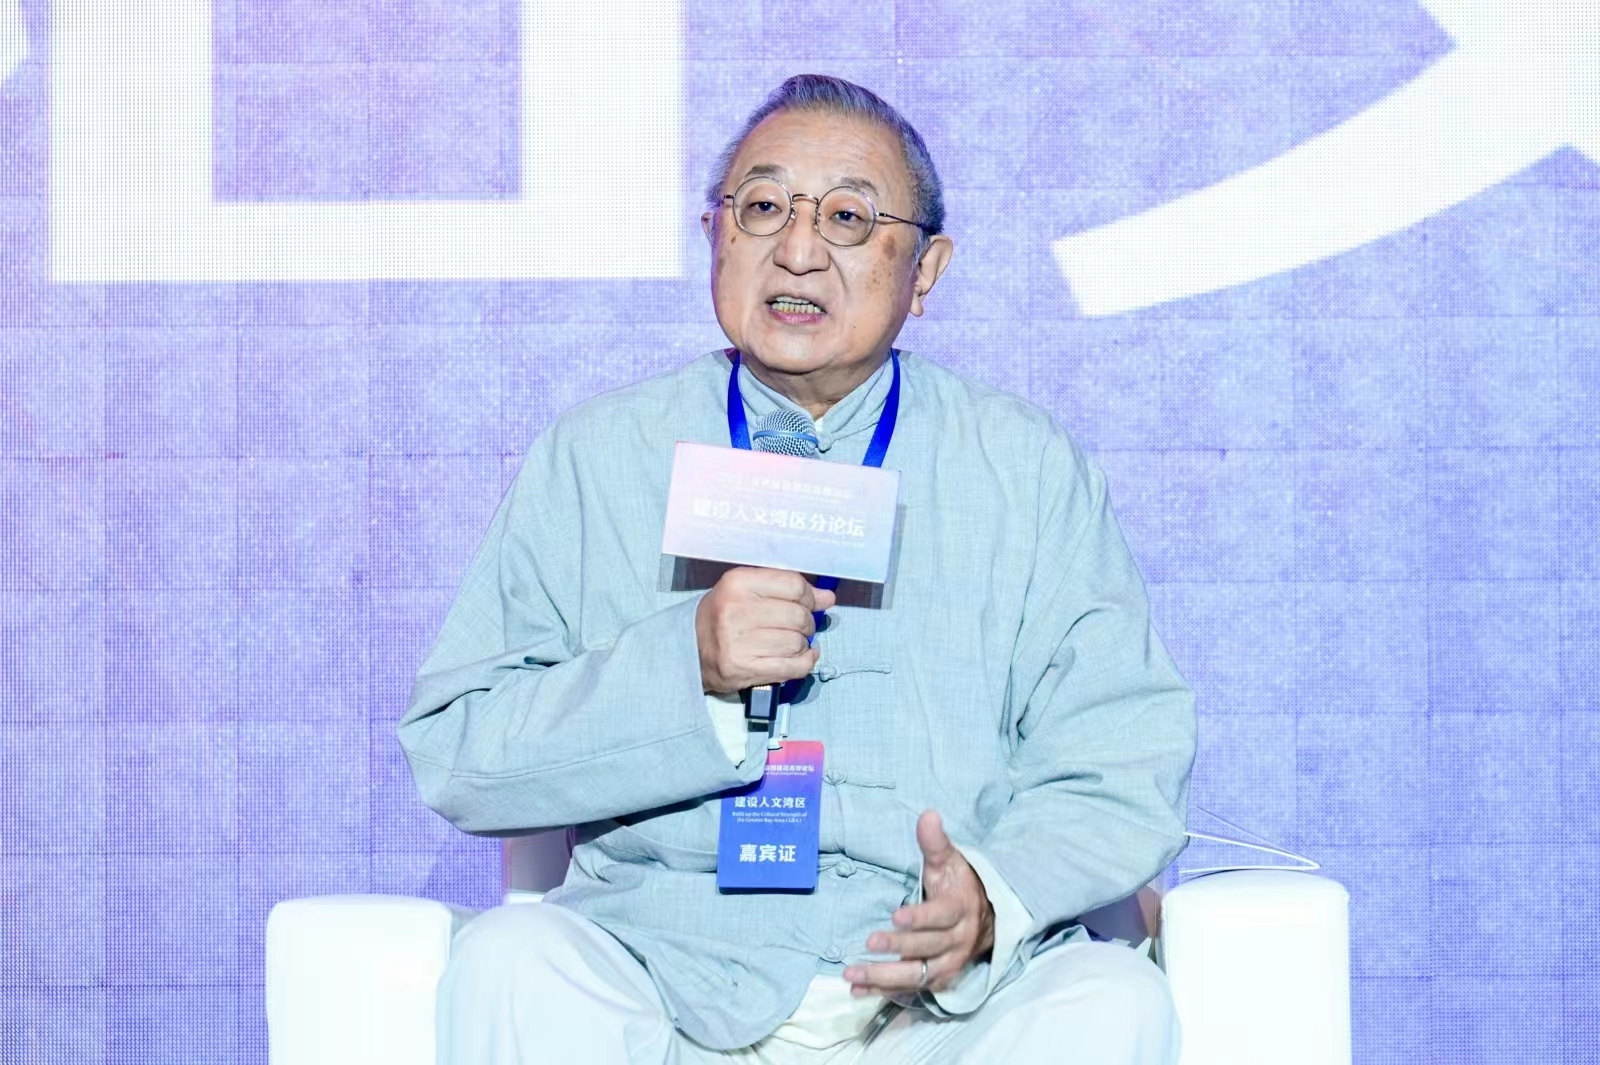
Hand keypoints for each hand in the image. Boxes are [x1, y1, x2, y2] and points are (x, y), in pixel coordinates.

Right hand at [695, 567, 835, 692]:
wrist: (689, 647)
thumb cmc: (722, 615)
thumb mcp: (746, 590)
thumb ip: (786, 589)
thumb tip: (827, 598)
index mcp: (738, 583)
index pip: (794, 585)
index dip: (811, 596)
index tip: (814, 602)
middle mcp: (737, 611)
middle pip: (798, 616)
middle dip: (807, 623)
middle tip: (800, 626)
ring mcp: (739, 642)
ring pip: (797, 642)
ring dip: (803, 644)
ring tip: (792, 642)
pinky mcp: (744, 669)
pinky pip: (793, 667)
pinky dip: (806, 662)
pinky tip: (803, 656)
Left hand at [843, 810, 994, 996]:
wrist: (986, 918)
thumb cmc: (959, 885)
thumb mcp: (950, 861)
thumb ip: (935, 842)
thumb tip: (928, 815)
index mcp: (961, 909)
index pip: (941, 916)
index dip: (920, 918)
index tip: (896, 916)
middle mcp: (957, 941)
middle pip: (927, 948)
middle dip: (898, 947)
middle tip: (869, 943)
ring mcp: (948, 964)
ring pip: (917, 975)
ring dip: (884, 977)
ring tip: (852, 975)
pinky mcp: (937, 980)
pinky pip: (911, 989)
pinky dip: (884, 992)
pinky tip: (858, 991)